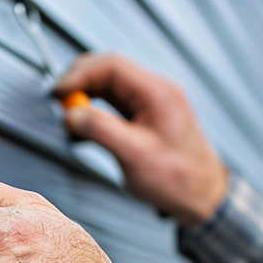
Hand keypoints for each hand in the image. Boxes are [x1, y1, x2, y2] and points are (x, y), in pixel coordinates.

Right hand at [54, 52, 228, 225]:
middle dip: (80, 83)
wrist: (203, 197)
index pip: (111, 66)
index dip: (79, 74)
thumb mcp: (135, 156)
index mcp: (158, 93)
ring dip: (87, 98)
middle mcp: (157, 91)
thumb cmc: (178, 180)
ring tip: (71, 121)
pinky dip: (97, 112)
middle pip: (109, 71)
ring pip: (110, 87)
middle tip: (60, 104)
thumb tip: (71, 114)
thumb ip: (101, 131)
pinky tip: (86, 130)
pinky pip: (116, 104)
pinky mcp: (148, 116)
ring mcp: (153, 103)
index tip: (59, 93)